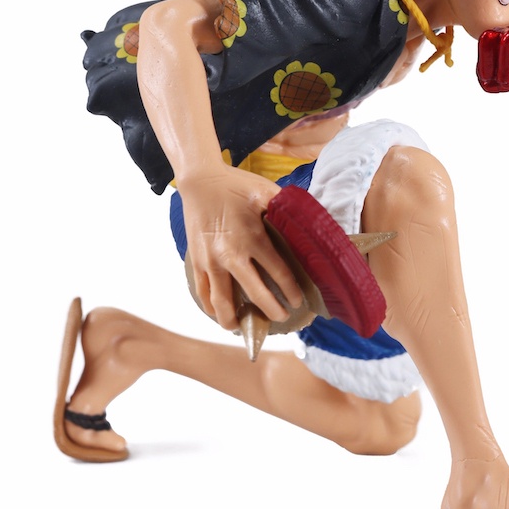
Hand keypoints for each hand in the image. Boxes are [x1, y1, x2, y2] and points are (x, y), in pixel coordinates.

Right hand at [175, 165, 302, 329]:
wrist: (199, 181)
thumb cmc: (235, 185)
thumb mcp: (266, 192)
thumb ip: (287, 209)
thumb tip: (312, 223)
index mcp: (252, 238)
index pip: (278, 273)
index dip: (291, 291)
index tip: (298, 301)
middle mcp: (230, 254)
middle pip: (255, 293)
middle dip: (272, 310)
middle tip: (282, 316)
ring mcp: (210, 261)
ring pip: (222, 301)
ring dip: (235, 318)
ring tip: (244, 326)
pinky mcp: (196, 261)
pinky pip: (203, 292)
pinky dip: (211, 307)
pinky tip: (221, 313)